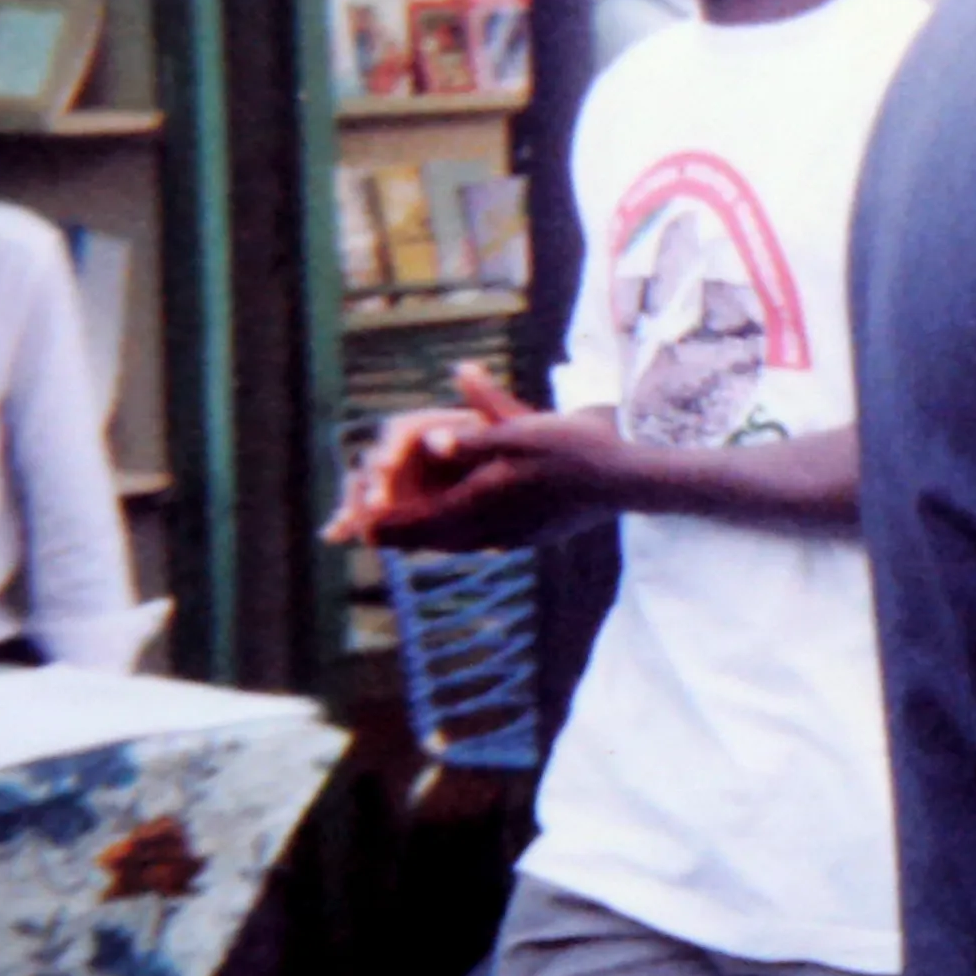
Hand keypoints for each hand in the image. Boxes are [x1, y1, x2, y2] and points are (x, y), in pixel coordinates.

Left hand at [334, 366, 628, 551]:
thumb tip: (430, 440)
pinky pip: (474, 543)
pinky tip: (450, 530)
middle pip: (427, 540)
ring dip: (421, 538)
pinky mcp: (525, 539)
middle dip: (394, 534)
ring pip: (450, 545)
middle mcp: (490, 530)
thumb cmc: (573, 447)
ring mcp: (509, 539)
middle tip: (362, 529)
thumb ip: (472, 439)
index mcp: (481, 504)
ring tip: (397, 532)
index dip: (381, 523)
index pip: (417, 523)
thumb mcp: (520, 431)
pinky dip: (449, 537)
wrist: (623, 479)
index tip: (351, 524)